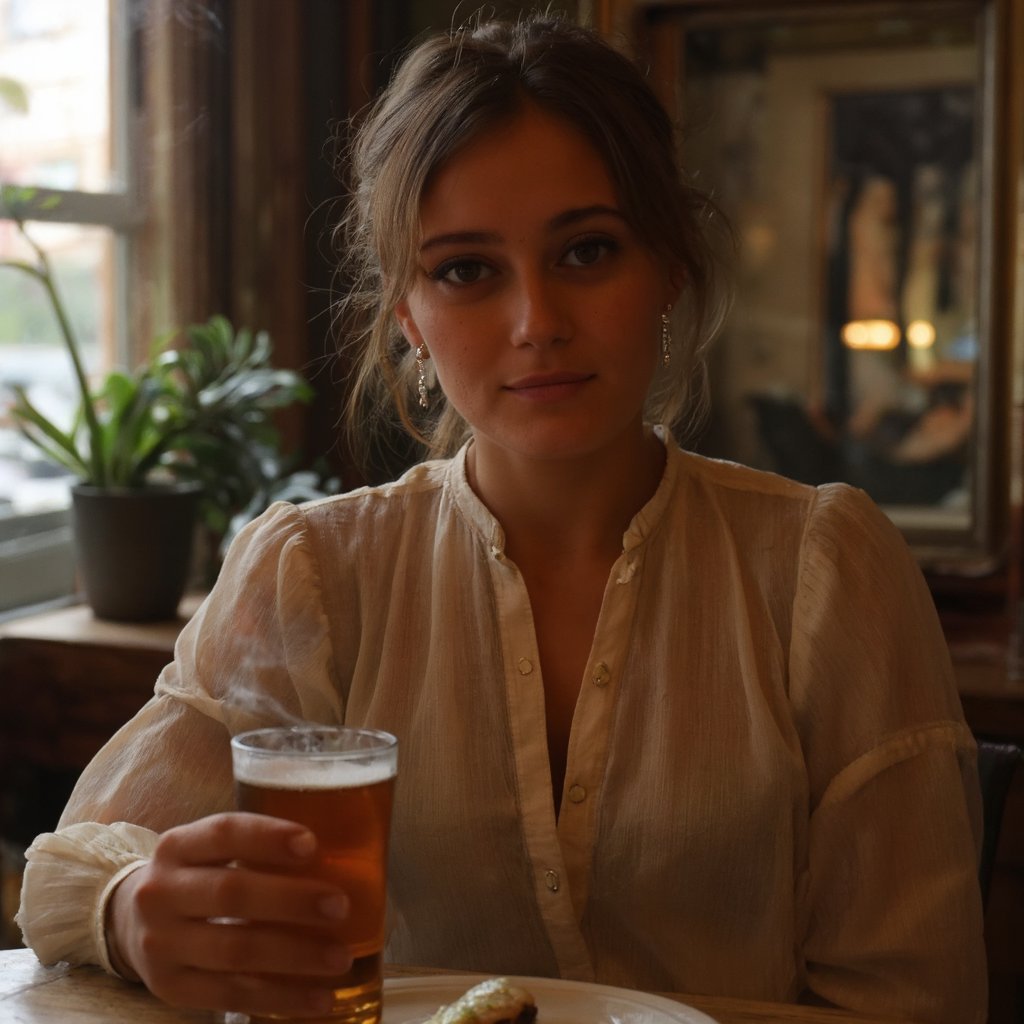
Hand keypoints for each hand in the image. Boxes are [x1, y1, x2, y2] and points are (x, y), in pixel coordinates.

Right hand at [106, 812, 351, 1018]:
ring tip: (340, 957)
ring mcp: (161, 944)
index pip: (224, 832)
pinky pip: (232, 994)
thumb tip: (342, 853)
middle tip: (340, 905)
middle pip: (232, 894)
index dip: (268, 837)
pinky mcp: (170, 988)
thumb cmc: (197, 876)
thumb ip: (257, 849)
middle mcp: (161, 892)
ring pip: (235, 950)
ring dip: (295, 955)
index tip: (312, 844)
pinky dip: (282, 997)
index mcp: (178, 845)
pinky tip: (320, 996)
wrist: (129, 922)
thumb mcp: (210, 850)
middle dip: (292, 900)